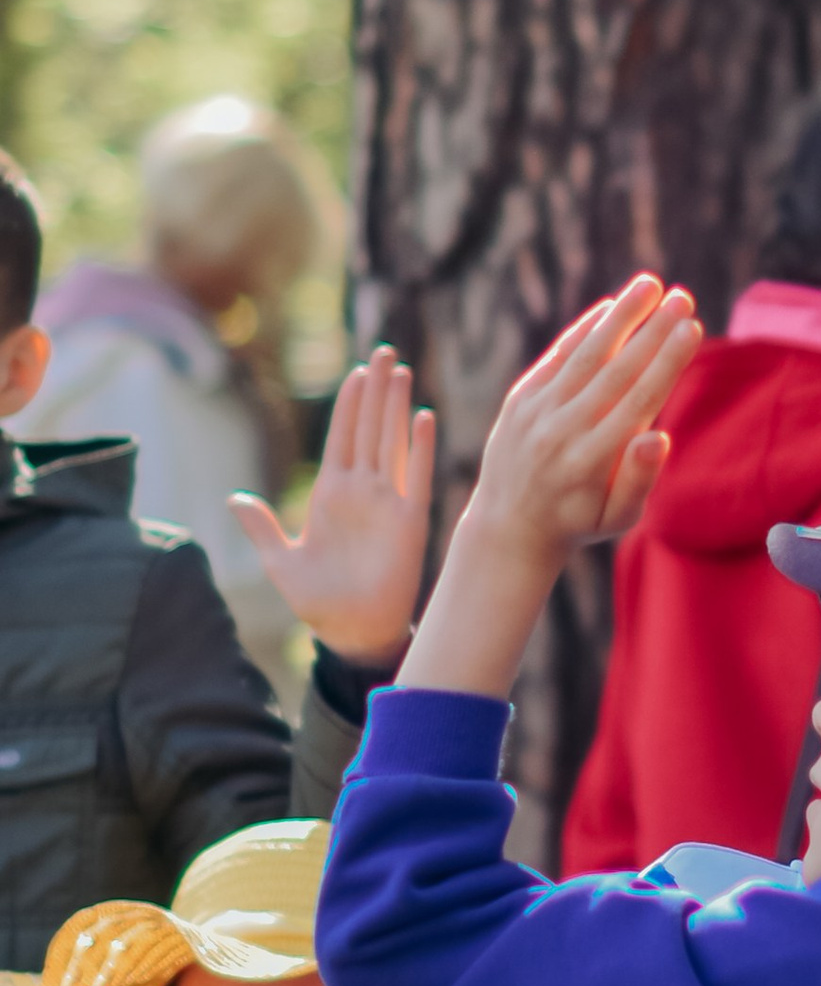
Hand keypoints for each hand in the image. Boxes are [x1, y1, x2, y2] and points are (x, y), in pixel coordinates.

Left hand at [229, 350, 434, 668]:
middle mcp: (362, 492)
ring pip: (391, 443)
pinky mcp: (409, 522)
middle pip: (370, 429)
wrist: (350, 632)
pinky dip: (419, 447)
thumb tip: (235, 499)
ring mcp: (387, 503)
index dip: (349, 405)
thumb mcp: (280, 561)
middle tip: (383, 352)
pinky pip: (416, 476)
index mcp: (332, 495)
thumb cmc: (318, 601)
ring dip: (395, 407)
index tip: (356, 373)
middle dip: (376, 391)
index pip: (341, 438)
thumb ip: (262, 527)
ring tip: (400, 371)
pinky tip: (421, 417)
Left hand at [469, 277, 699, 562]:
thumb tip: (659, 436)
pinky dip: (584, 330)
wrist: (509, 526)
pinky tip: (611, 307)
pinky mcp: (521, 399)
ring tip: (650, 284)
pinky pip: (557, 357)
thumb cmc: (580, 521)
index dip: (668, 361)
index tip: (692, 327)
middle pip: (616, 370)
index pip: (639, 399)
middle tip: (684, 297)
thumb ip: (640, 480)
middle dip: (652, 330)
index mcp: (593, 461)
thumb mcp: (618, 518)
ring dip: (620, 316)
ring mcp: (538, 412)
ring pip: (585, 355)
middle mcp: (563, 431)